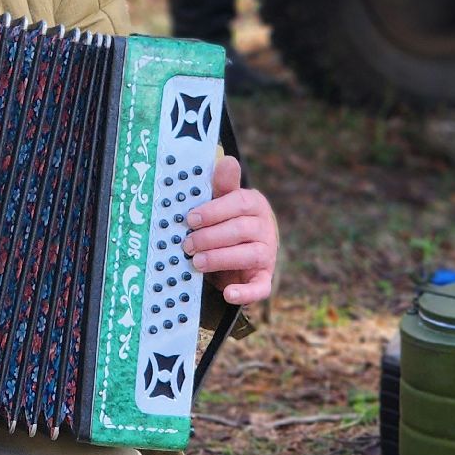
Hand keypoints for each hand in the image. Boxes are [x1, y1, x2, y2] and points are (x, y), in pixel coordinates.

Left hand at [182, 156, 277, 305]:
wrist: (239, 252)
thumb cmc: (225, 221)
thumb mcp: (222, 202)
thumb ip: (223, 185)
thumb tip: (227, 160)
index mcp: (255, 205)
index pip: (240, 203)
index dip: (215, 211)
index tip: (190, 219)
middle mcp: (265, 228)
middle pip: (241, 230)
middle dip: (211, 237)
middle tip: (187, 244)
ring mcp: (267, 254)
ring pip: (249, 255)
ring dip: (221, 259)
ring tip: (197, 262)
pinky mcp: (264, 278)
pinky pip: (261, 287)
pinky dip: (246, 293)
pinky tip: (229, 294)